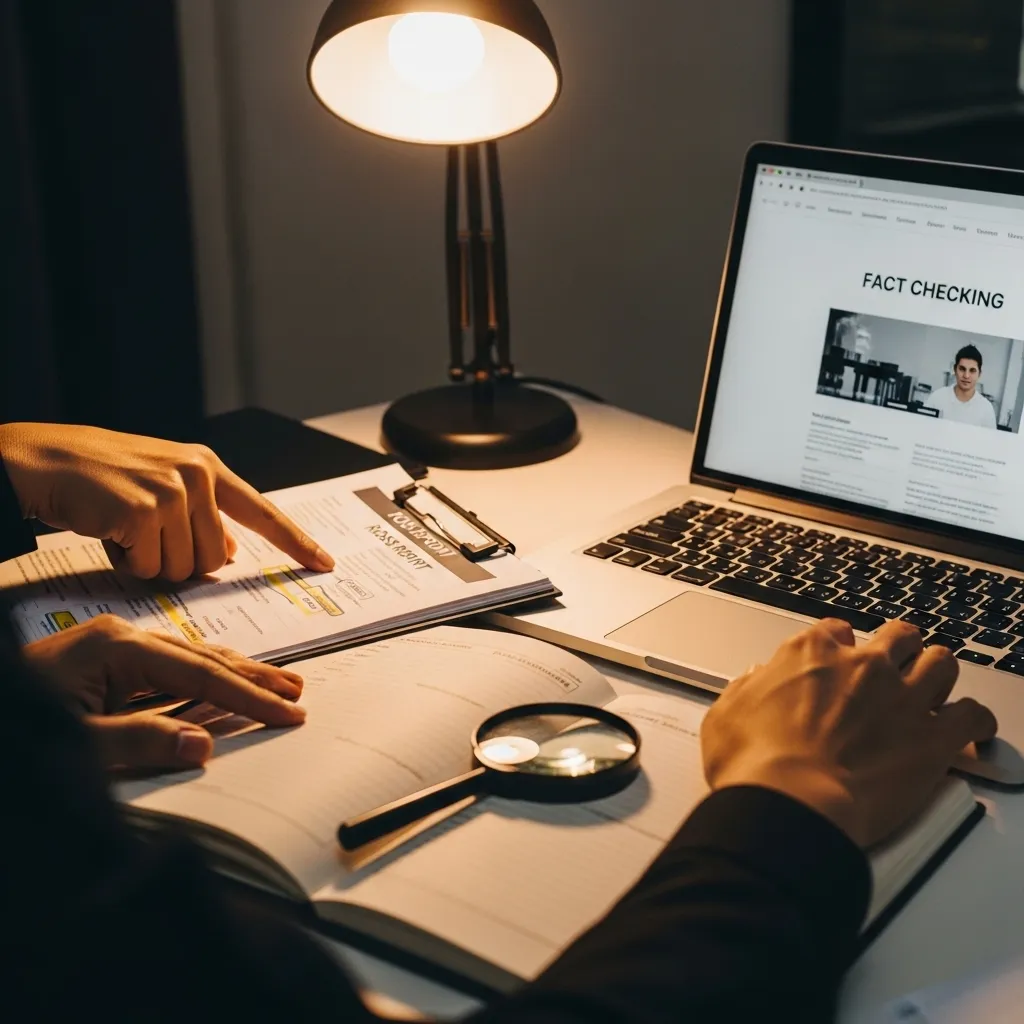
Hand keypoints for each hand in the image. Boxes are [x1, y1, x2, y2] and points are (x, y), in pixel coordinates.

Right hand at [0, 422, 333, 579]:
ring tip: (124, 529)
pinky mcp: (145, 511)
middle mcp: (197, 475)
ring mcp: (173, 491)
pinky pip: (150, 568)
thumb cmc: (101, 478)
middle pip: (215, 559)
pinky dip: (127, 563)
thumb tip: (228, 556)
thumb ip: (200, 517)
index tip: (325, 563)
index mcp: (207, 468)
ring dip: (150, 563)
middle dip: (179, 561)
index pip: (263, 512)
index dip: (296, 542)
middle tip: (144, 536)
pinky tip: (109, 532)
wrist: (44, 461)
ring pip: (184, 569)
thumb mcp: (162, 488)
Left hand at [24, 615, 306, 769]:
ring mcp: (114, 646)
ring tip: (278, 683)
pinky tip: (223, 684)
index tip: (287, 712)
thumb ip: (138, 742)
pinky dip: (206, 676)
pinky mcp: (107, 660)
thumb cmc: (15, 726)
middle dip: (254, 676)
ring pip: (191, 657)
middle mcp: (122, 638)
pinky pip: (170, 666)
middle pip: (204, 656)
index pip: (200, 674)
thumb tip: (202, 743)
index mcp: (117, 649)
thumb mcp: (75, 743)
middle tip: (297, 692)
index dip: (248, 696)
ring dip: (236, 672)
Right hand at [701, 619, 996, 847]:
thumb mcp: (726, 713)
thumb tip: (755, 681)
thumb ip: (747, 689)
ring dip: (938, 674)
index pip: (836, 631)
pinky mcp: (934, 738)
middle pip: (897, 636)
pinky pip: (974, 715)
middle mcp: (862, 665)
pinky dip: (976, 722)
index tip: (839, 663)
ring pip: (941, 662)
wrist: (791, 803)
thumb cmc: (755, 764)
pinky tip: (972, 730)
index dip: (840, 647)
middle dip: (898, 648)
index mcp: (810, 653)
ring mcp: (903, 697)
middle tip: (894, 668)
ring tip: (934, 690)